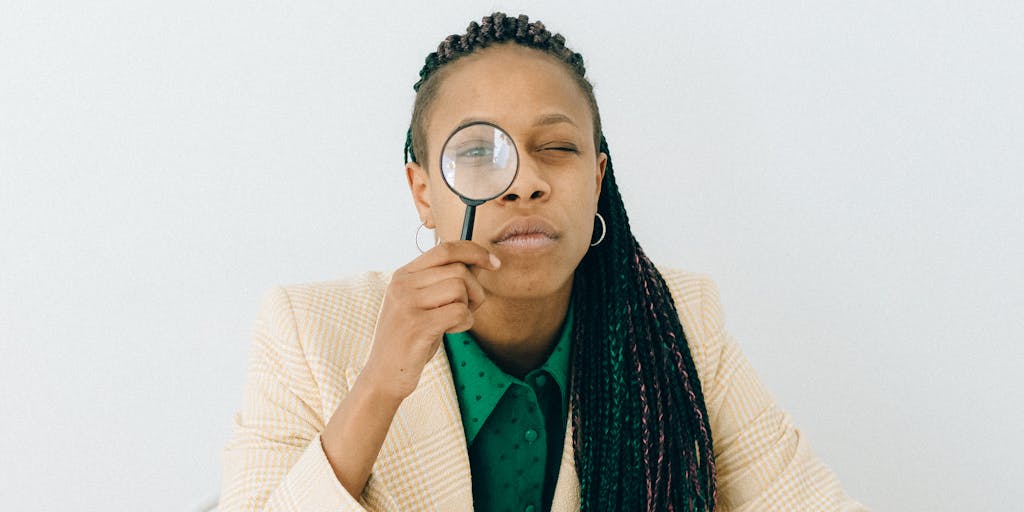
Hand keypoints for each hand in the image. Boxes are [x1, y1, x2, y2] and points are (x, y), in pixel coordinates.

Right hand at [359, 240, 500, 401]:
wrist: (383, 374)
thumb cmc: (410, 338)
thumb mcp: (420, 304)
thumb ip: (442, 282)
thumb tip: (479, 262)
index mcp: (403, 275)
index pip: (445, 249)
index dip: (474, 251)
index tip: (494, 263)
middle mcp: (402, 284)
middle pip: (458, 269)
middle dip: (475, 289)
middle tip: (468, 308)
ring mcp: (407, 304)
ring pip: (460, 288)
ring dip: (468, 307)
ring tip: (454, 322)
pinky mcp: (417, 326)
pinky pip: (459, 312)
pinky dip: (464, 322)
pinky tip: (450, 332)